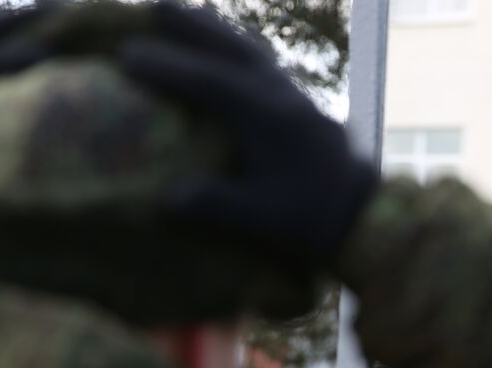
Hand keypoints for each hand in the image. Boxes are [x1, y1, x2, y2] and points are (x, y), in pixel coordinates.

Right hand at [117, 0, 378, 266]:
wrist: (364, 214)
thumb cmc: (312, 220)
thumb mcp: (264, 221)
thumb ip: (217, 206)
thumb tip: (166, 198)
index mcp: (267, 119)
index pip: (209, 83)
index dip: (167, 68)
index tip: (126, 57)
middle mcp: (280, 95)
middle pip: (228, 48)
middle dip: (188, 26)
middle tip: (150, 6)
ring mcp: (293, 93)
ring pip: (248, 47)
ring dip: (213, 28)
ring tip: (179, 10)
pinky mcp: (301, 101)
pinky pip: (263, 58)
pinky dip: (238, 43)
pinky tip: (227, 41)